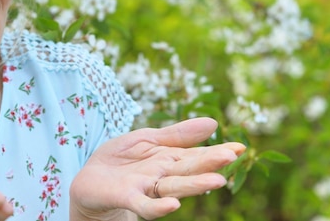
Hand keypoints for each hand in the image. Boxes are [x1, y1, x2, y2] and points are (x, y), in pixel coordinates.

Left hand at [69, 117, 245, 220]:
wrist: (89, 180)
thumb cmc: (121, 160)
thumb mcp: (147, 139)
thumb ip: (177, 134)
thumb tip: (213, 123)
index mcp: (169, 158)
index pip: (197, 155)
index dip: (217, 151)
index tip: (239, 148)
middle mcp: (163, 175)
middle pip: (189, 169)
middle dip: (209, 163)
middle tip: (231, 158)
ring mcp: (147, 188)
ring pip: (174, 186)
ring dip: (194, 185)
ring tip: (216, 181)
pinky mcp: (127, 197)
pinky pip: (144, 204)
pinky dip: (158, 207)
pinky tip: (173, 205)